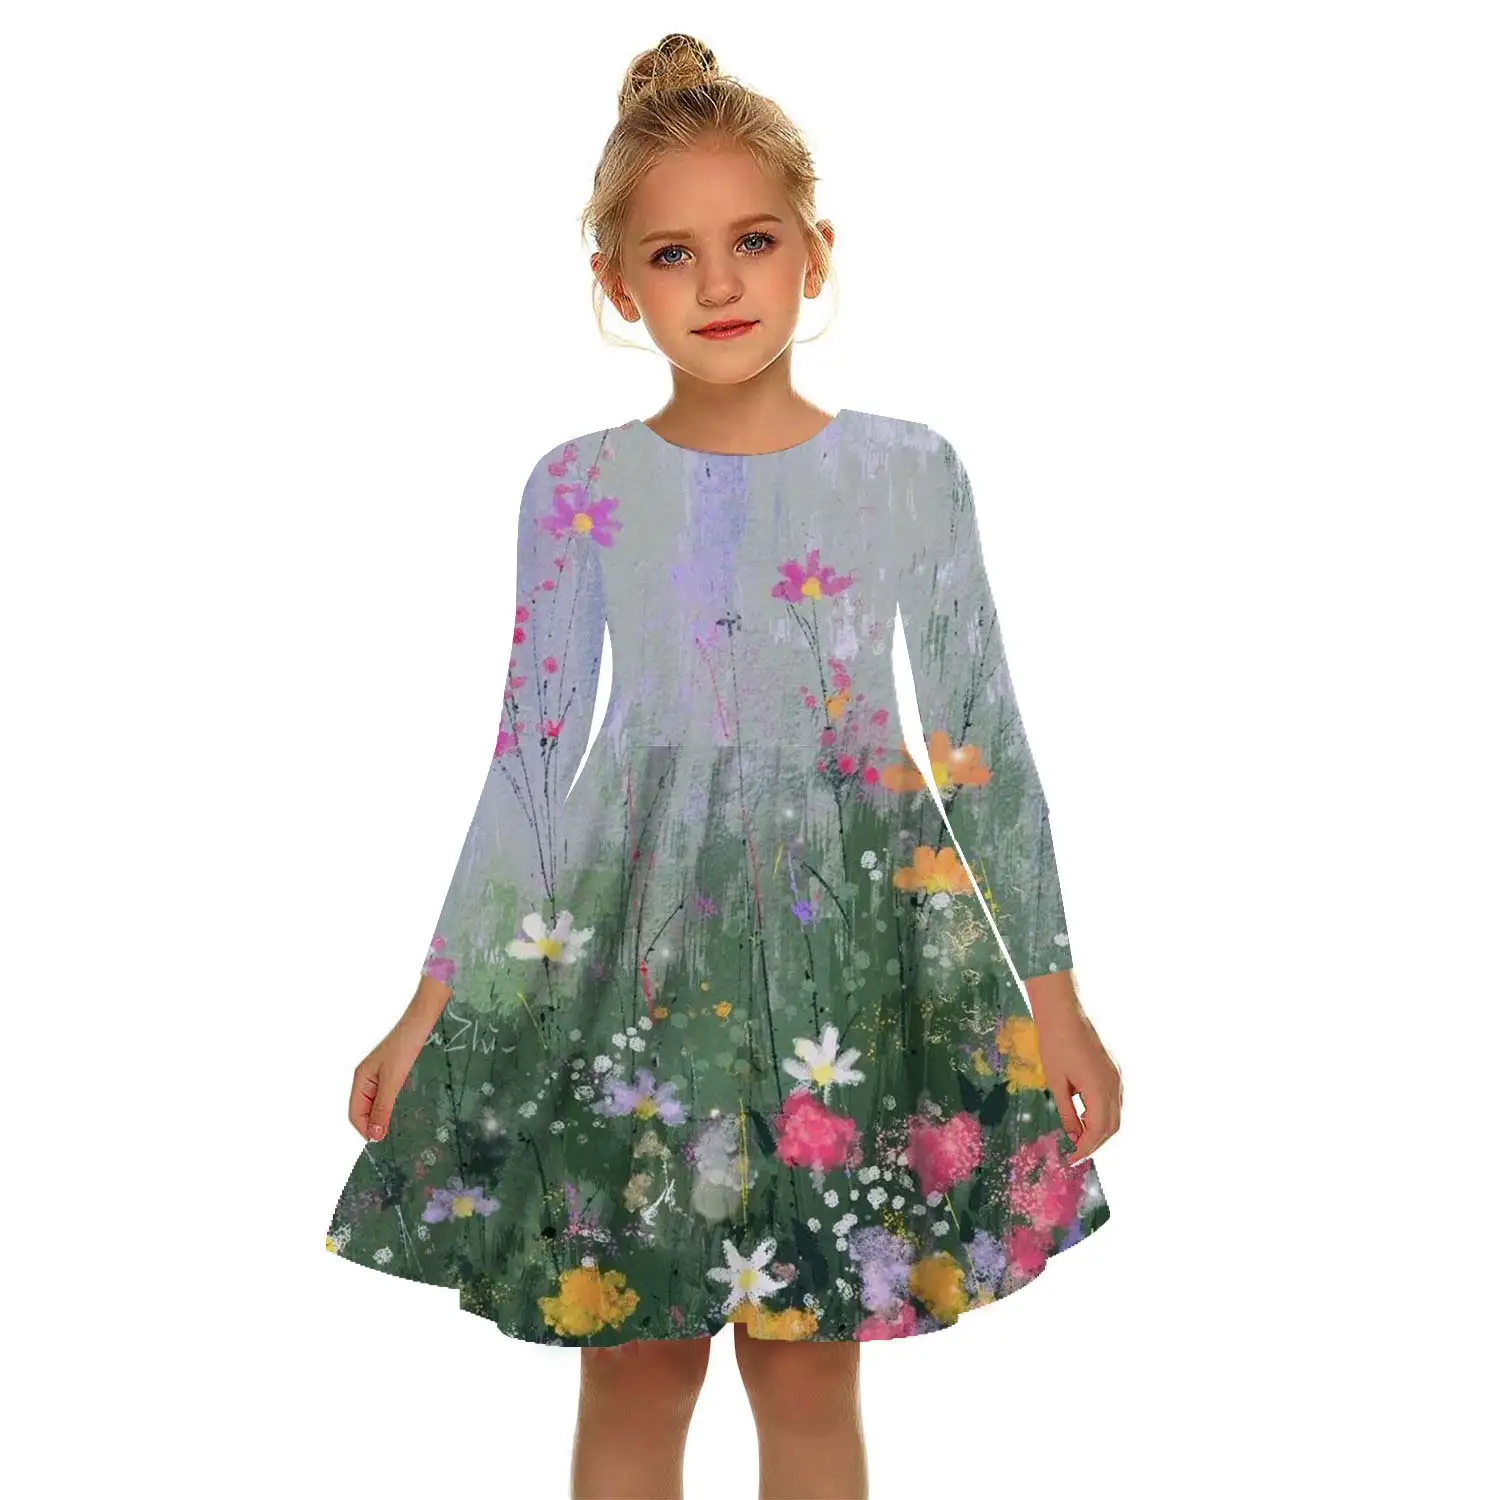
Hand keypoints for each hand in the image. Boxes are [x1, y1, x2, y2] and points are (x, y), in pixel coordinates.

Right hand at [348, 1015, 428, 1142]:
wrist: (419, 1024)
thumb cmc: (404, 1047)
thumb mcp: (393, 1080)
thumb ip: (383, 1108)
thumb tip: (374, 1135)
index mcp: (360, 1080)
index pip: (354, 1114)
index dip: (364, 1130)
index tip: (379, 1142)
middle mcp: (364, 1080)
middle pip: (362, 1111)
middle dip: (371, 1126)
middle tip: (388, 1138)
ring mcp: (376, 1077)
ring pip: (372, 1105)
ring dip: (380, 1118)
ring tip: (392, 1129)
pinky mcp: (389, 1074)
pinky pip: (383, 1097)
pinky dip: (388, 1107)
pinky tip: (398, 1112)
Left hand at [1028, 976, 1121, 1165]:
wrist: (1063, 1014)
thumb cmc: (1054, 1045)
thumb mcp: (1056, 1083)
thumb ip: (1067, 1113)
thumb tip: (1074, 1136)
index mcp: (1099, 1089)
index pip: (1097, 1131)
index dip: (1085, 1149)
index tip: (1070, 1160)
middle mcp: (1114, 1085)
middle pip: (1111, 1127)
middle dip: (1094, 1144)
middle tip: (1074, 1154)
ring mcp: (1117, 1077)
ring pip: (1115, 1115)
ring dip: (1100, 1131)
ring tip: (1079, 1140)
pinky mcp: (1114, 1071)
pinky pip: (1113, 1101)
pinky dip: (1102, 1115)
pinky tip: (1085, 1118)